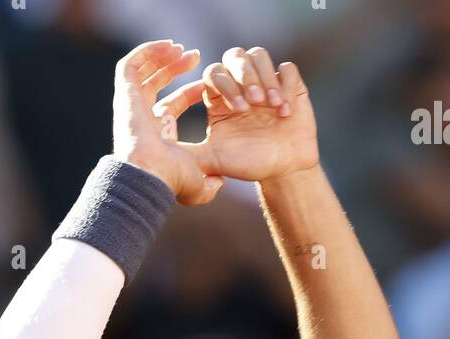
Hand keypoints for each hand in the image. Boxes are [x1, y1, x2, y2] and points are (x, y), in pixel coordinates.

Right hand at [112, 40, 225, 205]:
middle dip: (175, 67)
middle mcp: (141, 118)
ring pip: (142, 71)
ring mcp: (130, 106)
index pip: (172, 105)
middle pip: (156, 84)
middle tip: (196, 56)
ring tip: (181, 48)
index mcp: (157, 135)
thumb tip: (220, 183)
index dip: (190, 92)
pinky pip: (130, 64)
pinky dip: (147, 52)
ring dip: (161, 56)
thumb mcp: (198, 185)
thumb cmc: (170, 180)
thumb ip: (210, 186)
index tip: (207, 84)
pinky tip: (169, 47)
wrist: (149, 175)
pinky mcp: (124, 94)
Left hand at [156, 46, 319, 185]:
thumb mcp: (212, 160)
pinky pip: (286, 69)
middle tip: (252, 105)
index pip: (213, 72)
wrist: (282, 171)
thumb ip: (188, 153)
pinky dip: (286, 85)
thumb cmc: (247, 165)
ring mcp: (265, 81)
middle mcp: (241, 84)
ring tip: (271, 106)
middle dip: (243, 77)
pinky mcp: (290, 84)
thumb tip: (160, 154)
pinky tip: (285, 111)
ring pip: (259, 56)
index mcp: (219, 97)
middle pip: (234, 56)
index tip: (237, 109)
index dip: (223, 84)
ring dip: (264, 78)